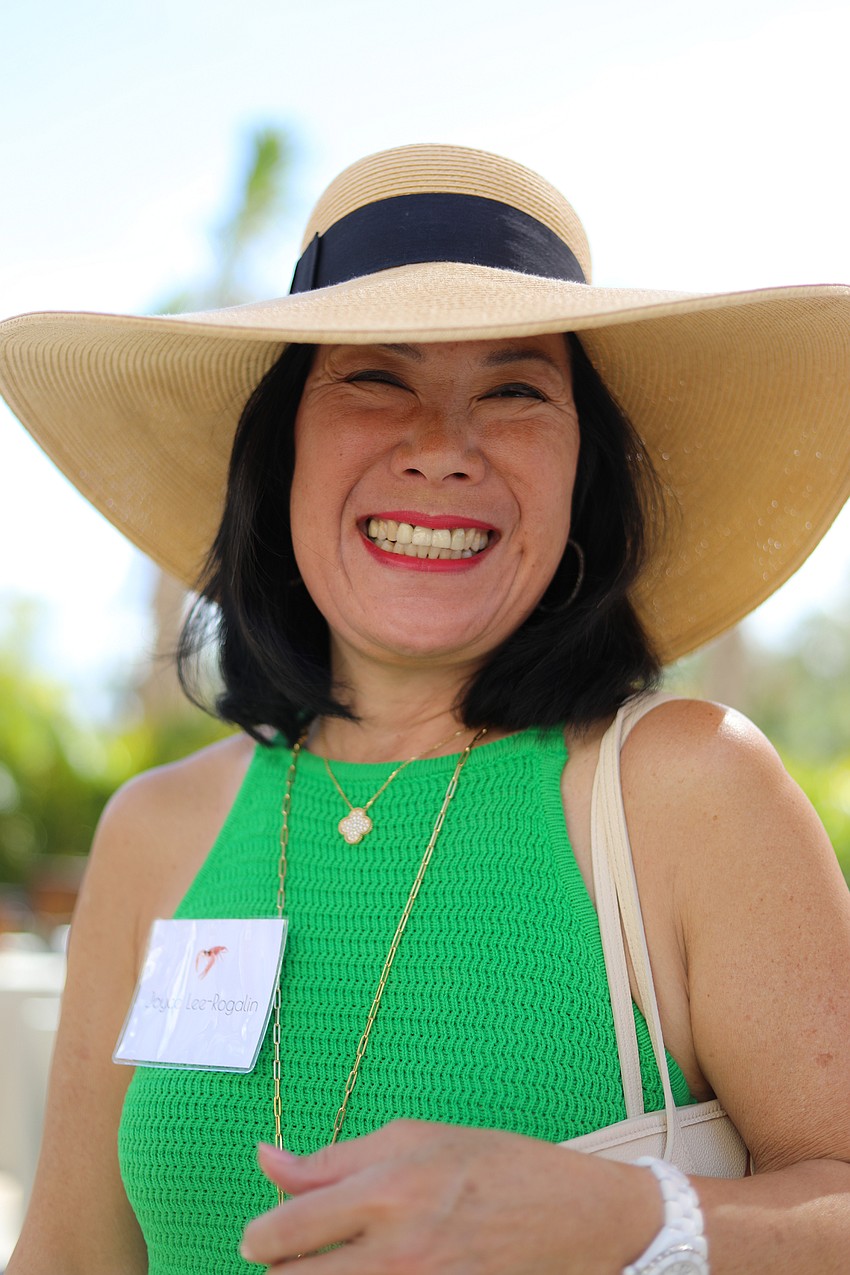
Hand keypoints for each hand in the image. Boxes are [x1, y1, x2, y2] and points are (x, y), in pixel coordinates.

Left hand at [240, 1119, 659, 1272]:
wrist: (577, 1217)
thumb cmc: (497, 1166)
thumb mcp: (416, 1137)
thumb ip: (333, 1158)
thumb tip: (267, 1160)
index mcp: (387, 1192)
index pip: (285, 1232)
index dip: (260, 1238)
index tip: (260, 1237)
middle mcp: (398, 1252)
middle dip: (283, 1270)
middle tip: (296, 1256)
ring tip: (337, 1264)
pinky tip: (376, 1273)